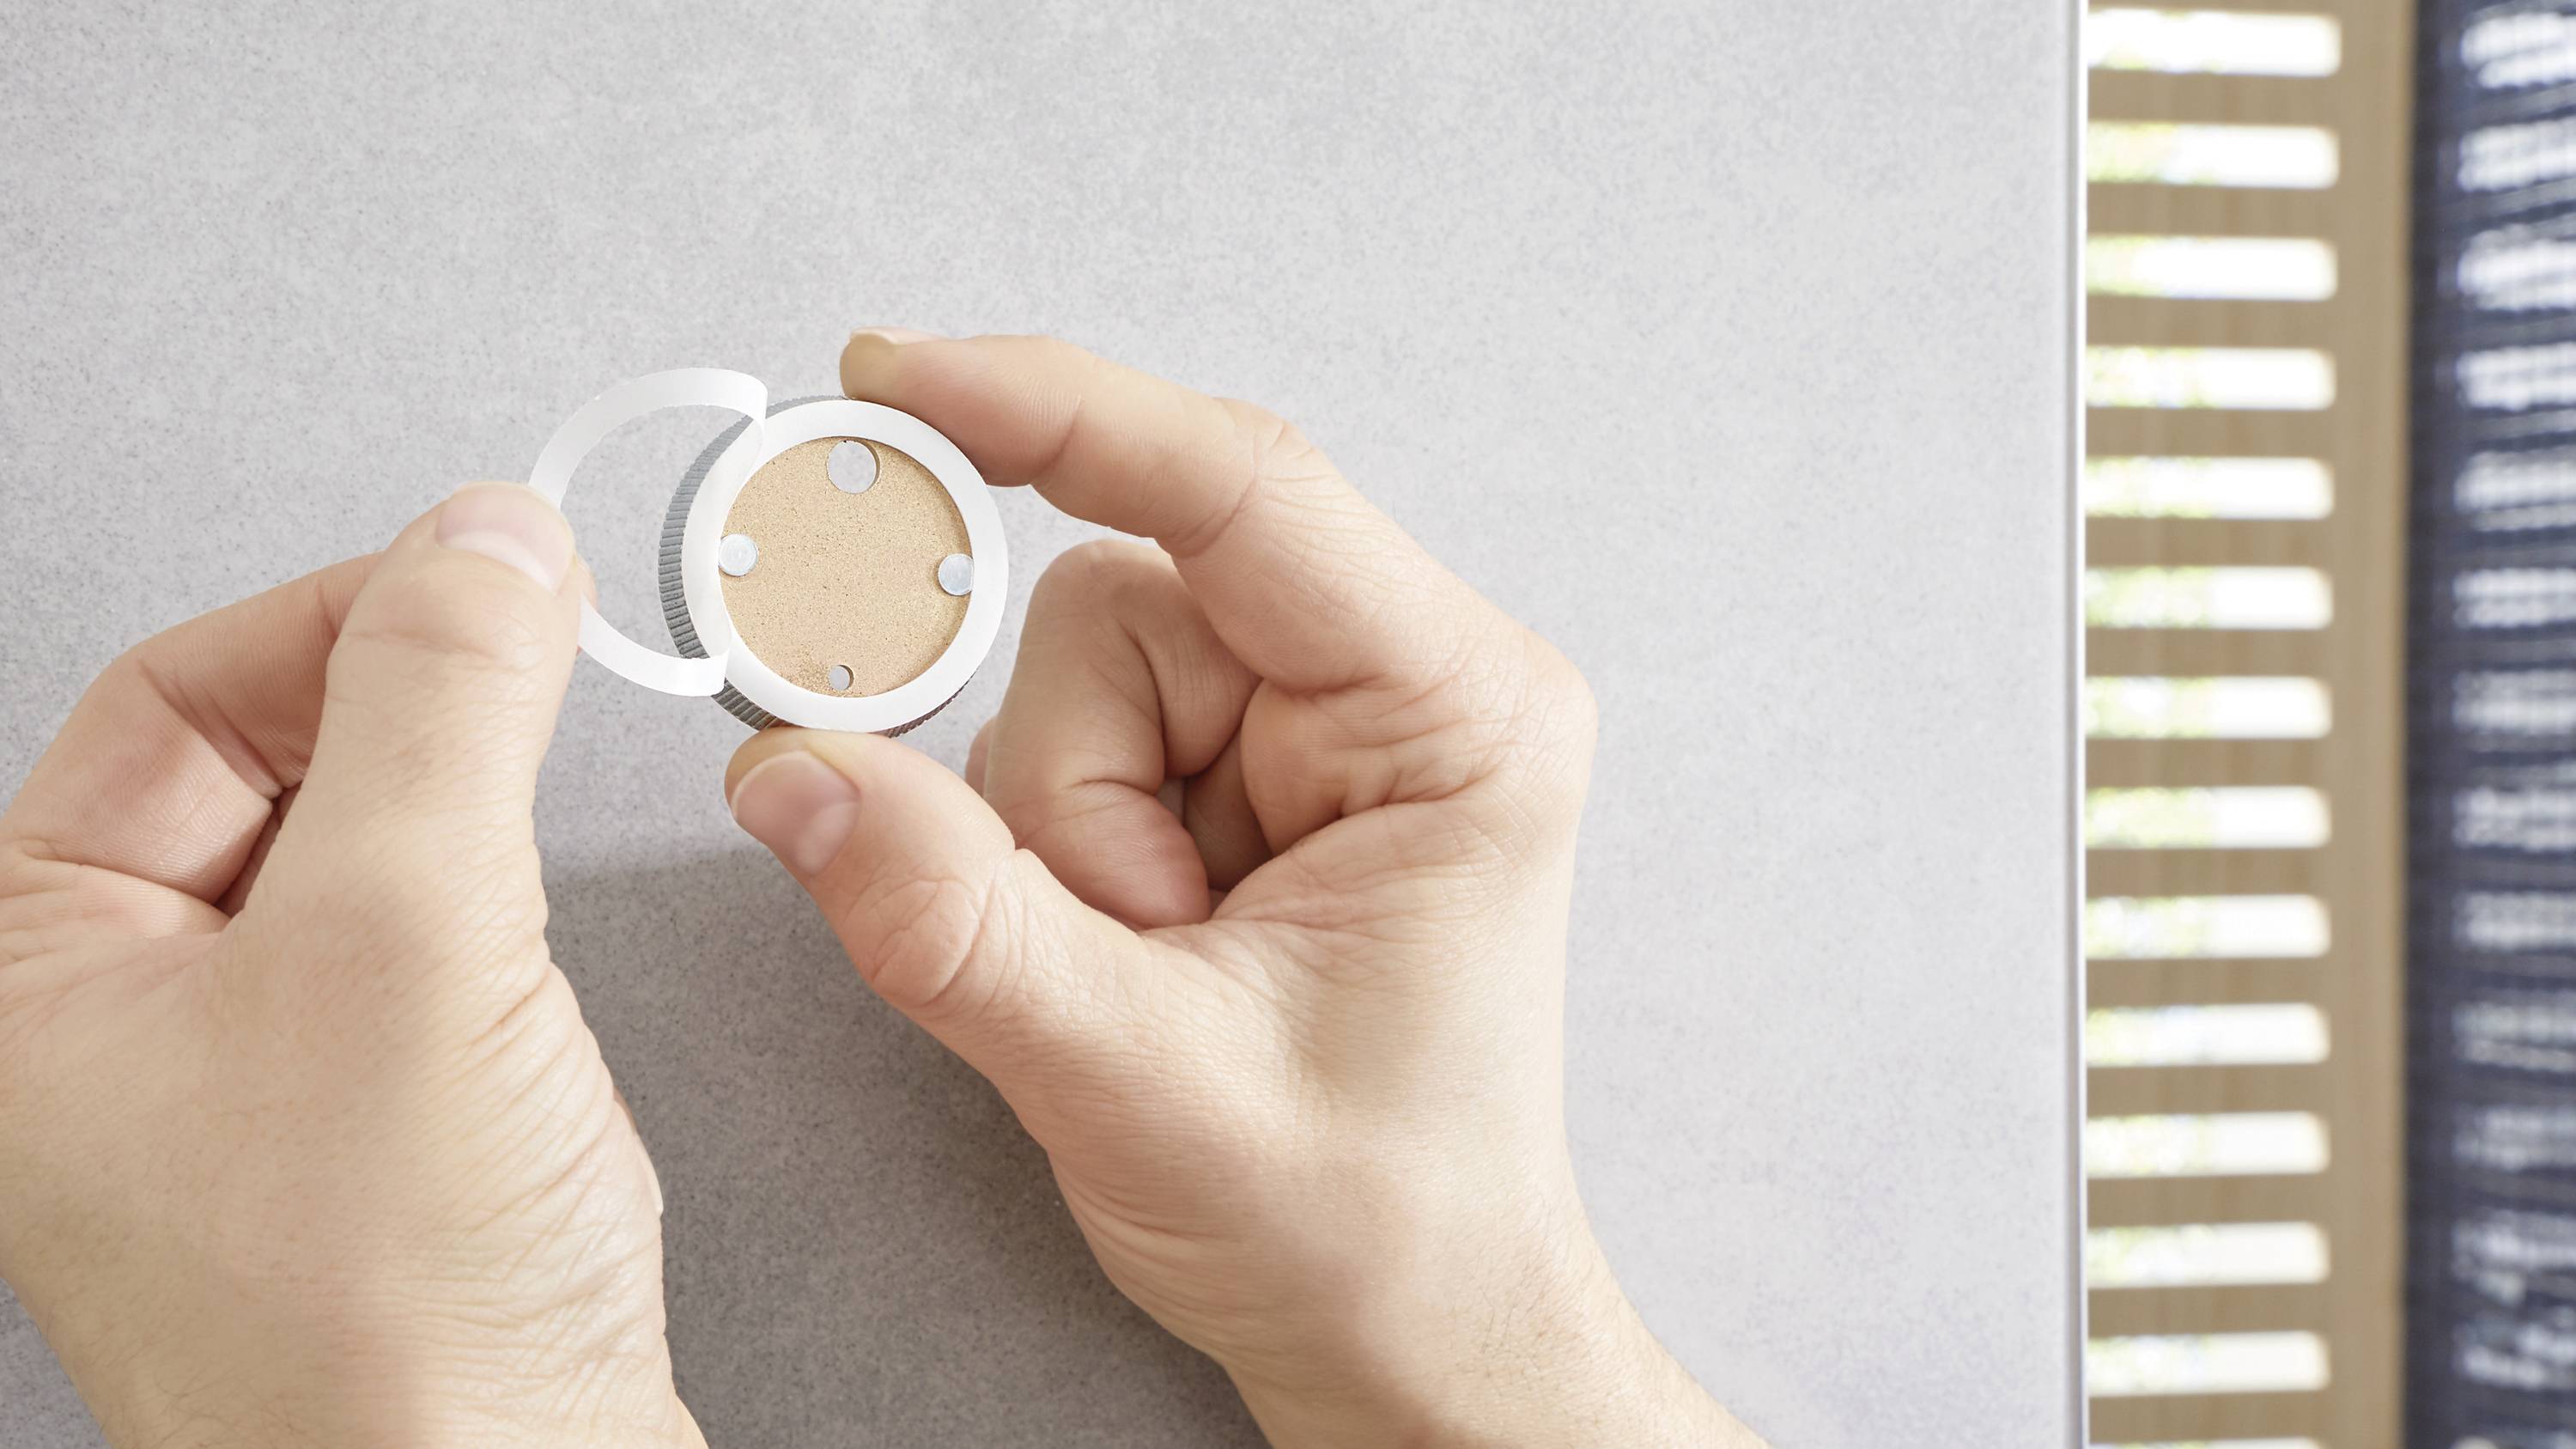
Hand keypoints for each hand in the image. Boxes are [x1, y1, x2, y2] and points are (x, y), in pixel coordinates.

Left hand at [0, 488, 698, 1447]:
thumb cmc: (382, 1321)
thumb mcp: (403, 943)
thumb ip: (437, 710)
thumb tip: (485, 542)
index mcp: (34, 976)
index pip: (171, 700)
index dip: (337, 619)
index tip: (490, 579)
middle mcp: (118, 1025)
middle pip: (260, 761)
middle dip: (405, 709)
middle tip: (531, 675)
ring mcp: (246, 1082)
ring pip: (358, 851)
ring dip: (458, 808)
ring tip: (523, 843)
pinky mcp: (369, 1130)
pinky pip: (422, 950)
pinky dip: (495, 910)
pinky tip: (535, 957)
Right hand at [724, 332, 1760, 1446]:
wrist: (1409, 1322)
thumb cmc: (1362, 1220)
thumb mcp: (1145, 1086)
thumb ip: (955, 926)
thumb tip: (793, 771)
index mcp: (1453, 714)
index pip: (1242, 490)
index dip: (1056, 412)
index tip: (894, 374)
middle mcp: (1395, 685)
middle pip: (1118, 597)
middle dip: (1066, 787)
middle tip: (1122, 935)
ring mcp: (1311, 724)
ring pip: (1069, 671)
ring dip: (1057, 833)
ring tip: (1150, 967)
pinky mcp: (1239, 769)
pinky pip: (1066, 737)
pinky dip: (1055, 847)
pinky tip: (1135, 945)